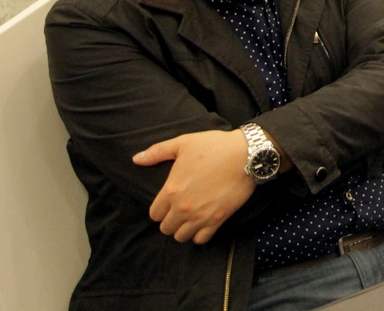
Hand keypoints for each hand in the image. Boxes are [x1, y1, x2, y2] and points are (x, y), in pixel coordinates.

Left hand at [133, 130, 257, 243]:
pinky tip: (203, 224)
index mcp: (171, 190)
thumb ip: (157, 152)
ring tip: (191, 219)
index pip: (154, 214)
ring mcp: (200, 215)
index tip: (169, 202)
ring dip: (184, 229)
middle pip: (166, 228)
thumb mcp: (184, 143)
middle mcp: (182, 207)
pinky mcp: (218, 219)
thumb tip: (136, 159)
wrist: (247, 154)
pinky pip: (201, 239)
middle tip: (180, 210)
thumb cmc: (214, 146)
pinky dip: (200, 235)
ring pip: (181, 237)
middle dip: (171, 220)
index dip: (160, 209)